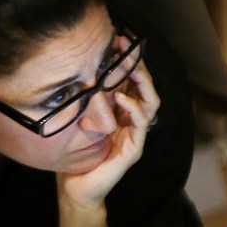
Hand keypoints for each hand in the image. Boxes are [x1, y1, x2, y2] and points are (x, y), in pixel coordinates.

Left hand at [57, 53, 159, 208]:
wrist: (75, 186)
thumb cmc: (76, 152)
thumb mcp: (79, 118)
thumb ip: (85, 99)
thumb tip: (77, 69)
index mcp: (123, 113)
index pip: (134, 82)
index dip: (130, 61)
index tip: (119, 41)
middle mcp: (132, 121)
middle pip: (147, 89)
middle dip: (139, 66)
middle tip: (126, 48)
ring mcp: (135, 135)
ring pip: (151, 103)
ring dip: (142, 83)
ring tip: (130, 68)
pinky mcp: (133, 149)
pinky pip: (141, 124)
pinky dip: (133, 108)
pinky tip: (121, 97)